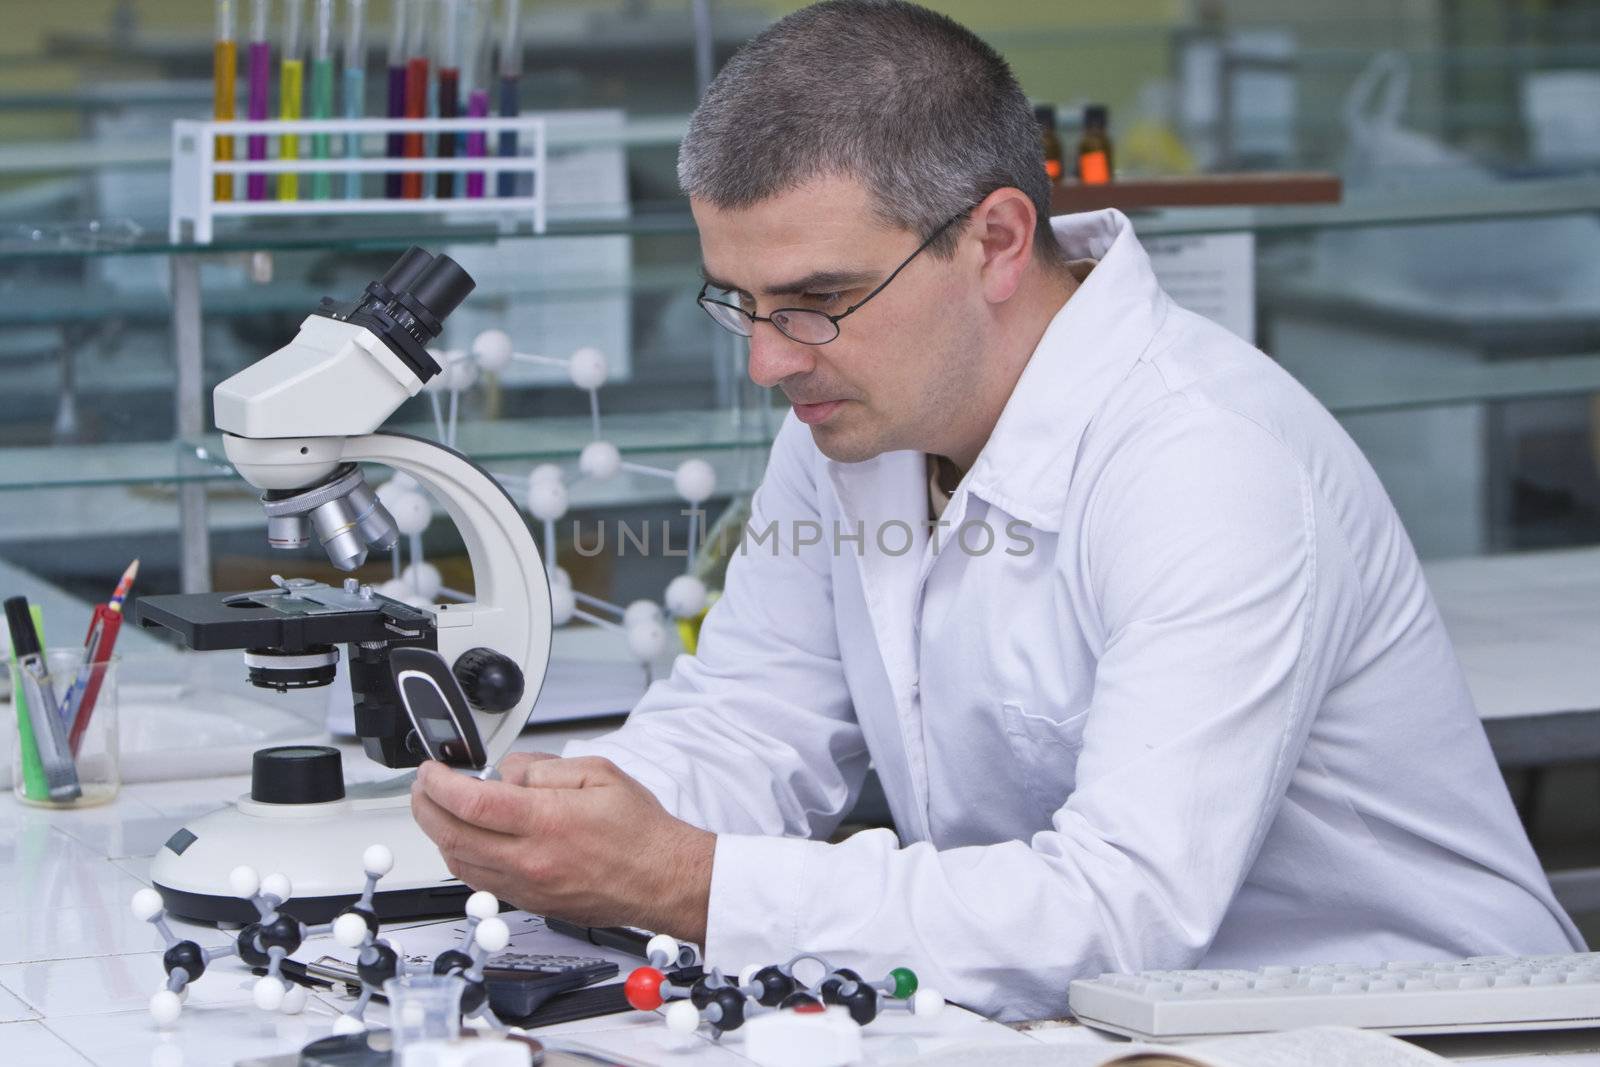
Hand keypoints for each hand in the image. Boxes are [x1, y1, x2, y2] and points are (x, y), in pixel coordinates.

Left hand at [410, 753, 713, 943]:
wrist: (662, 878)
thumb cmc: (639, 831)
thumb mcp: (597, 772)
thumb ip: (543, 767)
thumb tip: (506, 774)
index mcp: (547, 822)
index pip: (471, 802)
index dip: (439, 784)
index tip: (431, 771)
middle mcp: (531, 859)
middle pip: (452, 836)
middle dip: (426, 807)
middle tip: (422, 788)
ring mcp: (528, 886)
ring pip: (460, 864)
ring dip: (439, 835)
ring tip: (439, 810)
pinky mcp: (531, 903)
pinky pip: (480, 882)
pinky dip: (461, 858)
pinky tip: (465, 840)